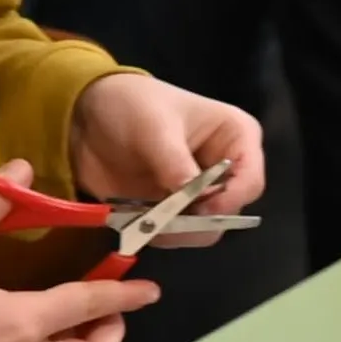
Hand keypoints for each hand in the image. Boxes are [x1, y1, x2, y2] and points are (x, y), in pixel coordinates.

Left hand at [68, 71, 267, 222]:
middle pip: (229, 214)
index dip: (229, 201)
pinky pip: (175, 236)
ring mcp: (198, 195)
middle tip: (162, 216)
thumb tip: (193, 200)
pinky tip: (135, 219)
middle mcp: (225, 171)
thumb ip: (176, 164)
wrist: (89, 116)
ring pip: (202, 231)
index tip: (198, 208)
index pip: (251, 182)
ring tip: (143, 216)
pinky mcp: (173, 211)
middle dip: (197, 221)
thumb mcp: (155, 127)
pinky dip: (156, 234)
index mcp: (236, 139)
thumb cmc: (132, 105)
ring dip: (174, 231)